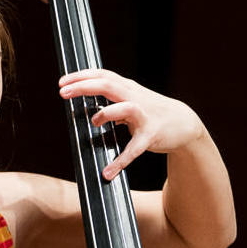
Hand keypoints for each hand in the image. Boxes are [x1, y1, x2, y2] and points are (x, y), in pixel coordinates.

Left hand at [58, 68, 207, 180]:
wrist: (184, 123)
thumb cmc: (152, 110)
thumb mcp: (131, 98)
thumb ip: (111, 97)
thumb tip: (84, 98)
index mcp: (127, 89)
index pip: (103, 75)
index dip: (82, 76)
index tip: (62, 82)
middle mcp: (135, 98)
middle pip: (108, 85)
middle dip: (84, 87)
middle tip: (63, 93)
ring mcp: (144, 116)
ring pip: (125, 109)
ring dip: (106, 114)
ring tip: (93, 121)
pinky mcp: (151, 135)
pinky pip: (134, 148)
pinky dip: (121, 160)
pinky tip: (108, 172)